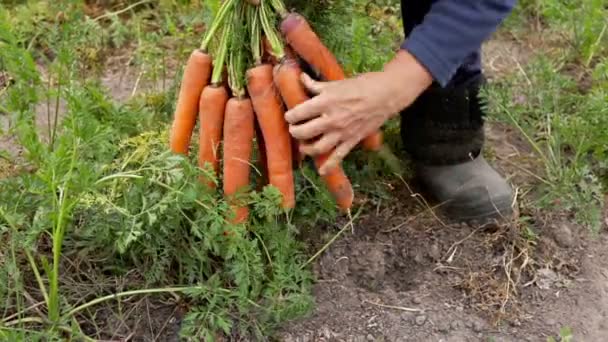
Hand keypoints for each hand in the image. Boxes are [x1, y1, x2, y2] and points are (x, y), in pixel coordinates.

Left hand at [284, 50, 433, 174]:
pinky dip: (328, 166)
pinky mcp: (352, 140)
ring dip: (306, 149)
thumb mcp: (337, 83)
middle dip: (294, 132)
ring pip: (317, 148)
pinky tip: (321, 171)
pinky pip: (338, 157)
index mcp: (326, 101)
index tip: (289, 116)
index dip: (290, 116)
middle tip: (294, 130)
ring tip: (303, 146)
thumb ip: (316, 85)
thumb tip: (301, 78)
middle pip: (304, 132)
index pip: (299, 112)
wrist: (387, 95)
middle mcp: (331, 119)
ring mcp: (342, 132)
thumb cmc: (362, 85)